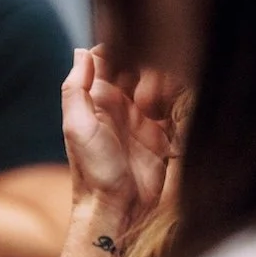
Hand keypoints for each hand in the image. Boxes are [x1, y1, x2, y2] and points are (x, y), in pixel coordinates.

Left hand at [62, 46, 174, 224]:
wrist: (117, 207)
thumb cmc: (91, 169)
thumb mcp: (77, 127)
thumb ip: (76, 89)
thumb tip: (82, 51)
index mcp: (97, 97)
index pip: (110, 59)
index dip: (122, 50)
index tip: (133, 53)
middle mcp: (121, 102)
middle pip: (140, 67)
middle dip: (149, 68)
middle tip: (146, 90)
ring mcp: (144, 116)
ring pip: (161, 83)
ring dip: (165, 87)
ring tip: (156, 108)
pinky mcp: (164, 131)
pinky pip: (176, 106)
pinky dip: (179, 102)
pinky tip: (173, 113)